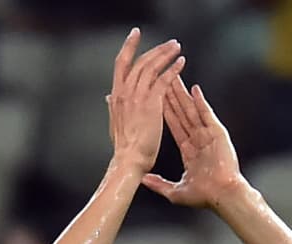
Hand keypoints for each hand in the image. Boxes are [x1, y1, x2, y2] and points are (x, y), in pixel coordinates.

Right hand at [108, 29, 183, 173]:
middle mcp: (124, 91)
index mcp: (116, 95)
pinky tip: (182, 63)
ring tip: (177, 47)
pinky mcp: (151, 103)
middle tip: (168, 42)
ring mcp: (137, 96)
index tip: (135, 35)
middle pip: (139, 61)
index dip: (129, 47)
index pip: (121, 64)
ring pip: (151, 67)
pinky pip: (163, 80)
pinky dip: (173, 70)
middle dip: (155, 49)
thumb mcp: (114, 122)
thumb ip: (113, 106)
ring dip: (165, 55)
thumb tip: (109, 97)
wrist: (129, 160)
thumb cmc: (124, 147)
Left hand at [144, 78, 243, 207]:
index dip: (164, 110)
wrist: (223, 197)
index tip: (155, 96)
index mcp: (190, 151)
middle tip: (162, 77)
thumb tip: (143, 179)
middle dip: (171, 96)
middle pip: (182, 113)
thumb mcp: (175, 191)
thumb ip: (159, 184)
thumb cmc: (204, 196)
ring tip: (174, 77)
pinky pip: (207, 114)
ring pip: (192, 110)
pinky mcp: (219, 134)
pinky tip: (194, 89)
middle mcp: (199, 140)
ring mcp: (209, 136)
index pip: (174, 124)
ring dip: (183, 94)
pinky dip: (201, 102)